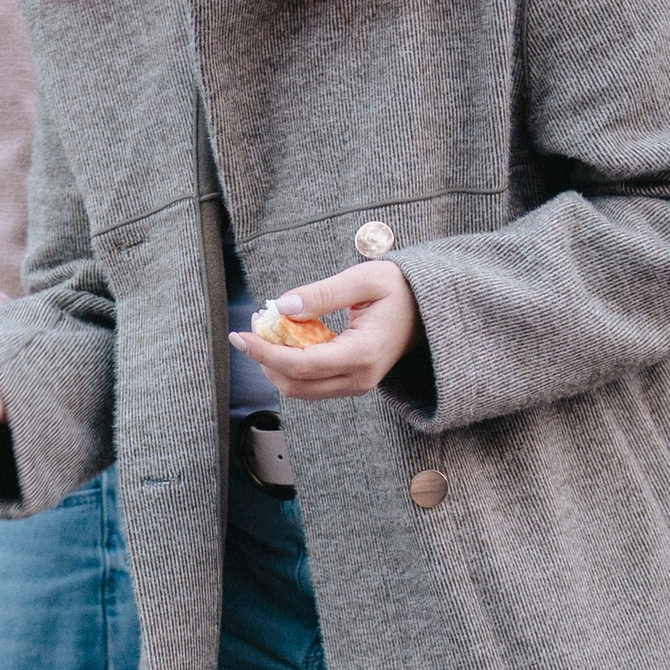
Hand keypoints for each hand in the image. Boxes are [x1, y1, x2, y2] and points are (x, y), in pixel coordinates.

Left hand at [231, 260, 420, 400]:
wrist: (428, 310)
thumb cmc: (401, 289)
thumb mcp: (364, 280)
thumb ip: (322, 294)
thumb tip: (281, 307)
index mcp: (364, 353)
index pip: (302, 365)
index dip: (265, 353)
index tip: (241, 336)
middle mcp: (360, 378)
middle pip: (295, 384)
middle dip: (266, 359)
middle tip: (253, 328)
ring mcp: (357, 385)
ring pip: (300, 389)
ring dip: (276, 365)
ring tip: (269, 331)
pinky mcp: (352, 383)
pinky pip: (312, 383)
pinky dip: (292, 365)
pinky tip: (289, 339)